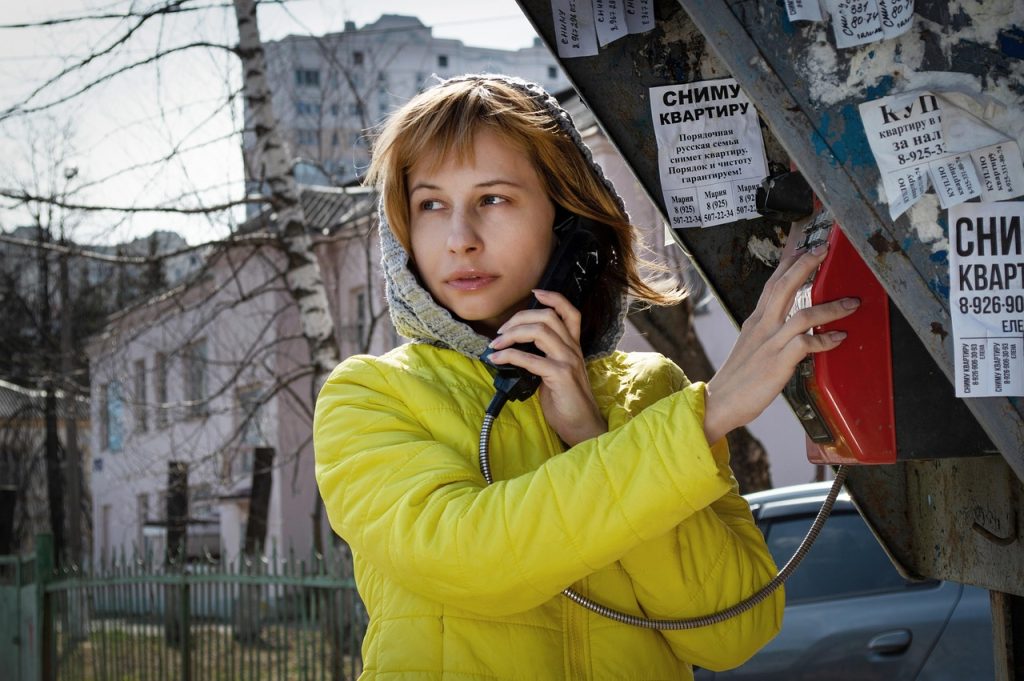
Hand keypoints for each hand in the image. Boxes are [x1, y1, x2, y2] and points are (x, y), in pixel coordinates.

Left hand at [485, 289, 606, 445]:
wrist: (582, 426)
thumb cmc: (566, 402)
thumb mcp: (556, 374)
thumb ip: (543, 358)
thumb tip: (515, 350)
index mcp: (573, 346)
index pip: (570, 312)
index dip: (553, 298)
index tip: (535, 293)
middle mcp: (573, 349)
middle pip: (548, 317)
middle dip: (519, 318)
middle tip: (501, 332)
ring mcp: (568, 361)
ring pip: (539, 331)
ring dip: (512, 334)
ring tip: (496, 345)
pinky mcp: (561, 376)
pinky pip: (531, 359)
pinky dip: (509, 355)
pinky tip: (497, 359)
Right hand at [703, 230, 860, 443]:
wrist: (720, 401)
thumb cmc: (738, 377)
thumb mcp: (751, 345)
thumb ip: (769, 330)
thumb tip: (790, 323)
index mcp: (756, 321)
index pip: (772, 283)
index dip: (789, 263)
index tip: (805, 246)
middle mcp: (763, 326)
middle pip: (784, 286)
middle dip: (806, 264)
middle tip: (825, 249)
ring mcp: (771, 344)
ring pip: (803, 314)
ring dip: (831, 307)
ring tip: (851, 303)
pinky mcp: (778, 363)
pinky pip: (806, 345)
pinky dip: (825, 340)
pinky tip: (839, 338)